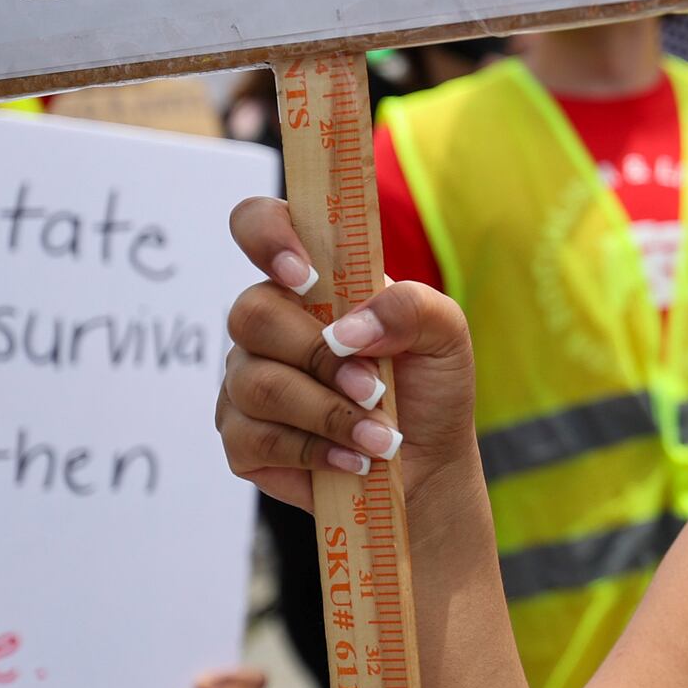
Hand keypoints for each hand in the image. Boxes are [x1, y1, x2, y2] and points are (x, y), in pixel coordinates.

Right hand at [216, 197, 479, 512]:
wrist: (427, 463)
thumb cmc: (429, 388)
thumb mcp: (445, 335)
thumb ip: (410, 307)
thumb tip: (349, 328)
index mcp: (313, 284)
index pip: (258, 224)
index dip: (267, 235)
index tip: (304, 276)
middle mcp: (270, 324)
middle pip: (251, 314)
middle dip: (320, 357)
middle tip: (374, 388)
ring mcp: (246, 380)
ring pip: (257, 384)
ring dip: (330, 414)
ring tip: (381, 436)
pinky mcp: (242, 438)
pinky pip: (255, 438)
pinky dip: (316, 451)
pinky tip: (354, 459)